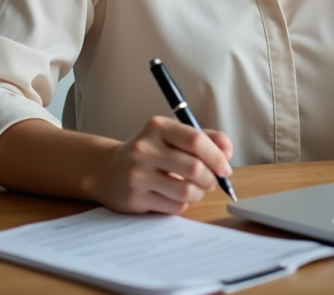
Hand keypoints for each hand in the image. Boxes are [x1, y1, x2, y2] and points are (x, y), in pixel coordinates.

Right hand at [90, 116, 233, 213]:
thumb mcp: (171, 136)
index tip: (225, 167)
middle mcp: (145, 149)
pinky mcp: (135, 198)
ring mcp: (138, 174)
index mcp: (158, 127)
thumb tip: (227, 152)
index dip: (217, 156)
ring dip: (199, 193)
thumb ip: (204, 138)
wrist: (105, 170)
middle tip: (212, 181)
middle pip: (195, 168)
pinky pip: (175, 206)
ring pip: (187, 191)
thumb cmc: (148, 153)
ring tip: (195, 189)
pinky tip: (175, 197)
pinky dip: (184, 204)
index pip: (196, 140)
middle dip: (212, 178)